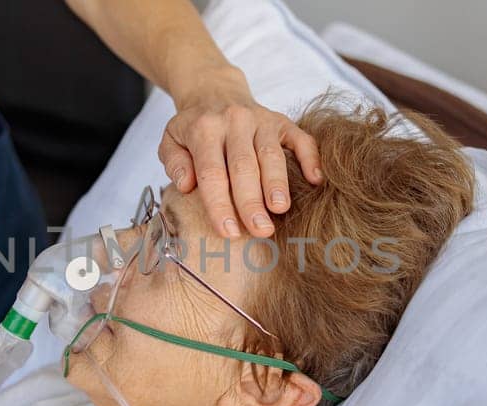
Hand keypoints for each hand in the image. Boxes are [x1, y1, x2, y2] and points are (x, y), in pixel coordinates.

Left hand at [158, 68, 321, 237]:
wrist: (214, 91)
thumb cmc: (193, 127)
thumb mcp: (170, 140)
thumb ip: (174, 162)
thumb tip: (186, 185)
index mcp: (204, 129)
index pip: (212, 172)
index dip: (220, 204)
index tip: (228, 232)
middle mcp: (234, 121)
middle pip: (244, 166)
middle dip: (251, 201)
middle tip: (260, 230)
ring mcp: (261, 119)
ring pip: (271, 154)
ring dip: (277, 184)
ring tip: (281, 210)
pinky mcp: (282, 121)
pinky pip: (302, 138)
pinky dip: (311, 158)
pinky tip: (316, 181)